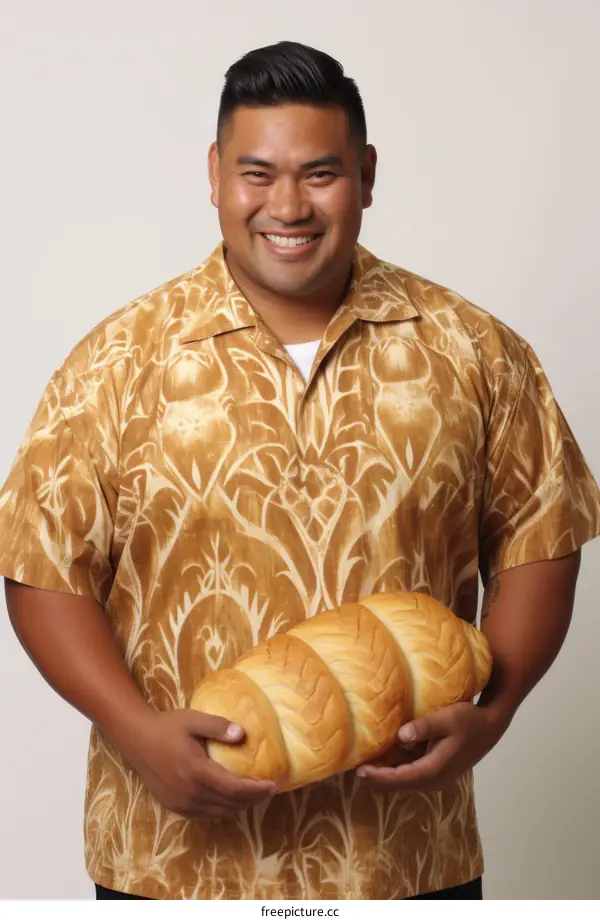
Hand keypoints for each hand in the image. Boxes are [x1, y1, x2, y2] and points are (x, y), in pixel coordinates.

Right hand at [116, 708, 276, 820]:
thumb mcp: (193, 720)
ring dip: (239, 805)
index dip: (257, 790)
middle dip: (252, 798)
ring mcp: (182, 803)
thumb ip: (218, 726)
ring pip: (219, 812)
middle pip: (230, 804)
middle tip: (268, 789)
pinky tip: (229, 798)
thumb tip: (242, 734)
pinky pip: (206, 814)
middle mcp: (191, 793)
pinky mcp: (175, 807)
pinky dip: (222, 809)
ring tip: (252, 793)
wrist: (136, 739)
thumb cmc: (166, 727)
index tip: (273, 785)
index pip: (235, 789)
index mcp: (197, 772)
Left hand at [355, 702, 506, 791]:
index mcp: (435, 769)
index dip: (379, 777)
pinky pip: (411, 771)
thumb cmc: (469, 720)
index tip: (360, 771)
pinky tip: (382, 757)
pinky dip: (396, 767)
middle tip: (352, 768)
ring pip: (404, 778)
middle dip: (377, 777)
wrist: (490, 726)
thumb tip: (402, 736)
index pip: (401, 778)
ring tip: (362, 763)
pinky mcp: (436, 769)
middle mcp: (434, 779)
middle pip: (399, 783)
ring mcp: (435, 776)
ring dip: (385, 773)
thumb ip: (425, 726)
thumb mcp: (447, 718)